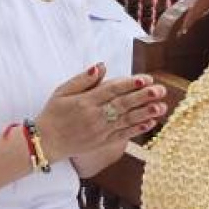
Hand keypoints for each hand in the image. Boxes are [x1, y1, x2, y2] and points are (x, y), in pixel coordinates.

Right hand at [32, 65, 168, 170]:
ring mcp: (100, 131)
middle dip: (143, 97)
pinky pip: (123, 135)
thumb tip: (101, 65)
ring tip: (162, 106)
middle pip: (123, 104)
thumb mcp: (62, 91)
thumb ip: (82, 79)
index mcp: (85, 101)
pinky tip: (150, 123)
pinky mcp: (102, 142)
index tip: (146, 79)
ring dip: (146, 113)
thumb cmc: (53, 114)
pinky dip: (137, 129)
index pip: (111, 90)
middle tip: (160, 90)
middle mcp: (94, 116)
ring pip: (126, 120)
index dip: (130, 84)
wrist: (46, 142)